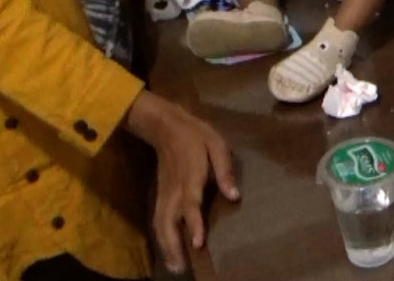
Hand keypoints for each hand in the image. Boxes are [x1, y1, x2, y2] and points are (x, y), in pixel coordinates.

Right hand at [124, 92, 239, 273]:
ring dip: (166, 246)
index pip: (191, 204)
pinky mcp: (160, 195)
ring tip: (175, 267)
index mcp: (190, 178)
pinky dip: (161, 237)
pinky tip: (168, 250)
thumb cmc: (196, 136)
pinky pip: (158, 219)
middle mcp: (175, 190)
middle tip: (180, 268)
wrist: (166, 127)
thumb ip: (225, 170)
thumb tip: (235, 195)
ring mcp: (165, 193)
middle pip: (168, 221)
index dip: (193, 224)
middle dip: (173, 245)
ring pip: (160, 223)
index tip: (197, 243)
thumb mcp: (217, 145)